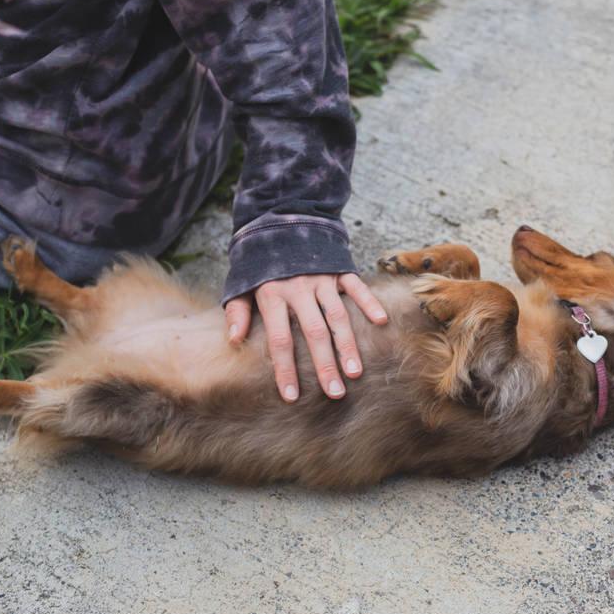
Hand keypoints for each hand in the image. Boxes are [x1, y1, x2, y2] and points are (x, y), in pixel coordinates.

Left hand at [224, 274, 387, 401]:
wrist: (281, 218)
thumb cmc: (260, 260)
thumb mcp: (241, 282)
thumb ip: (238, 310)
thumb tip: (233, 340)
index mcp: (272, 295)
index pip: (280, 340)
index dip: (285, 369)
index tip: (291, 395)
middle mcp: (298, 289)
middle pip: (314, 333)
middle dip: (324, 366)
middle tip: (334, 394)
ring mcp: (322, 279)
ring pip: (337, 317)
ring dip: (347, 346)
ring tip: (355, 373)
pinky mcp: (339, 268)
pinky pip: (356, 288)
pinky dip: (369, 303)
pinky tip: (380, 322)